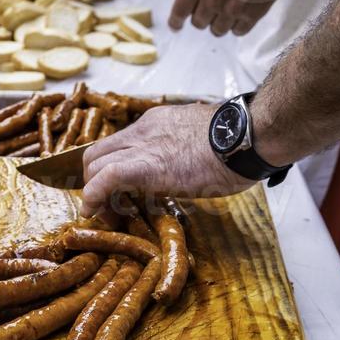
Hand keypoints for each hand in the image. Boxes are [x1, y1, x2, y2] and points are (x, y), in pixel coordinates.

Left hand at [81, 103, 254, 216]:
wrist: (247, 137)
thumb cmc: (238, 143)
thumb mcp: (202, 142)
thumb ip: (184, 152)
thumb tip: (186, 169)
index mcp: (156, 124)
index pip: (118, 144)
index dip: (108, 170)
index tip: (115, 194)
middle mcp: (143, 131)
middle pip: (98, 153)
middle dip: (94, 182)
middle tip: (107, 208)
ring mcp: (143, 146)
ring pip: (95, 163)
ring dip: (93, 192)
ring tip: (106, 215)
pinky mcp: (146, 166)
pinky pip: (107, 178)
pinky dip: (94, 196)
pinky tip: (93, 212)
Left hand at [169, 0, 293, 36]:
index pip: (179, 11)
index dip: (176, 21)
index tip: (176, 25)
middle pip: (199, 24)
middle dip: (204, 16)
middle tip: (214, 4)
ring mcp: (232, 10)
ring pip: (218, 30)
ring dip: (221, 21)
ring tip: (232, 4)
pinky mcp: (251, 17)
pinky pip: (237, 32)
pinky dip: (238, 24)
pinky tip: (244, 9)